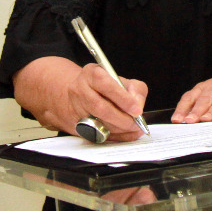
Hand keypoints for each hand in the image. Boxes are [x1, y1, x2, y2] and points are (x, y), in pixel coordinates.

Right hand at [15, 58, 147, 141]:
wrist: (72, 93)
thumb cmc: (101, 87)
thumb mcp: (119, 79)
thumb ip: (134, 89)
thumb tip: (138, 106)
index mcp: (91, 73)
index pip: (106, 84)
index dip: (123, 98)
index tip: (137, 110)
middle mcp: (80, 90)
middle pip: (101, 107)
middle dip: (122, 119)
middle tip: (137, 124)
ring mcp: (75, 108)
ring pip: (97, 123)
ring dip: (119, 129)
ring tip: (133, 129)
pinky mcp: (74, 124)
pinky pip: (96, 134)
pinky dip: (113, 137)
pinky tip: (124, 135)